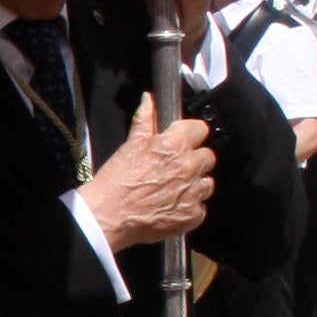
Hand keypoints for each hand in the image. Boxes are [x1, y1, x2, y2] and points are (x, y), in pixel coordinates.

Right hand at [80, 92, 215, 250]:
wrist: (109, 216)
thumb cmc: (116, 182)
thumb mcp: (130, 145)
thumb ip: (145, 120)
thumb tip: (149, 101)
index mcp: (174, 145)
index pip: (201, 129)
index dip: (190, 134)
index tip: (184, 140)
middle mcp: (188, 167)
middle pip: (208, 157)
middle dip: (194, 160)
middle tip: (174, 168)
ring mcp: (193, 192)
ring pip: (207, 183)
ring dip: (195, 184)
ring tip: (173, 189)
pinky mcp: (193, 215)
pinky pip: (201, 207)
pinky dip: (190, 207)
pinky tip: (172, 206)